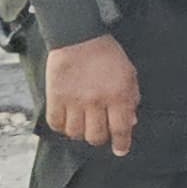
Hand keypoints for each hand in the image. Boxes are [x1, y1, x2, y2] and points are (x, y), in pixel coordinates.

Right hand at [42, 34, 141, 156]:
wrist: (79, 37)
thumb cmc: (107, 55)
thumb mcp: (129, 74)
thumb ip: (131, 99)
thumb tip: (129, 122)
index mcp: (118, 96)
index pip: (121, 129)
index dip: (121, 143)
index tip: (121, 150)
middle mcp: (96, 101)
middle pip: (96, 136)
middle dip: (100, 138)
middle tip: (100, 132)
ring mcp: (74, 101)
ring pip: (75, 133)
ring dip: (80, 133)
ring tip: (83, 125)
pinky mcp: (55, 97)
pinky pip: (56, 123)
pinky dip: (62, 126)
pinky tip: (67, 121)